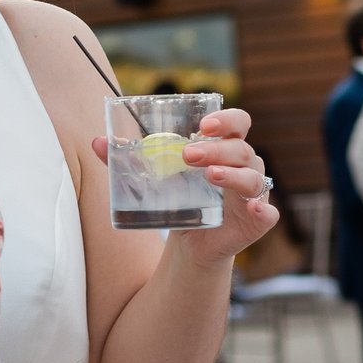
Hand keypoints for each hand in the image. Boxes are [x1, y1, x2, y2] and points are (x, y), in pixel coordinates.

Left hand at [87, 107, 278, 265]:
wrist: (189, 244)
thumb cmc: (179, 200)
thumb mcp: (154, 179)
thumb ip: (128, 161)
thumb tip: (96, 142)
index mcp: (226, 148)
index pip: (238, 123)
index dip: (227, 119)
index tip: (203, 124)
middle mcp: (245, 167)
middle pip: (242, 149)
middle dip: (217, 149)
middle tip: (188, 155)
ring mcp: (253, 194)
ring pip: (254, 177)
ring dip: (233, 174)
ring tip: (209, 176)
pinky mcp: (257, 220)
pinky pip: (266, 213)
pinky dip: (261, 209)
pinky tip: (251, 208)